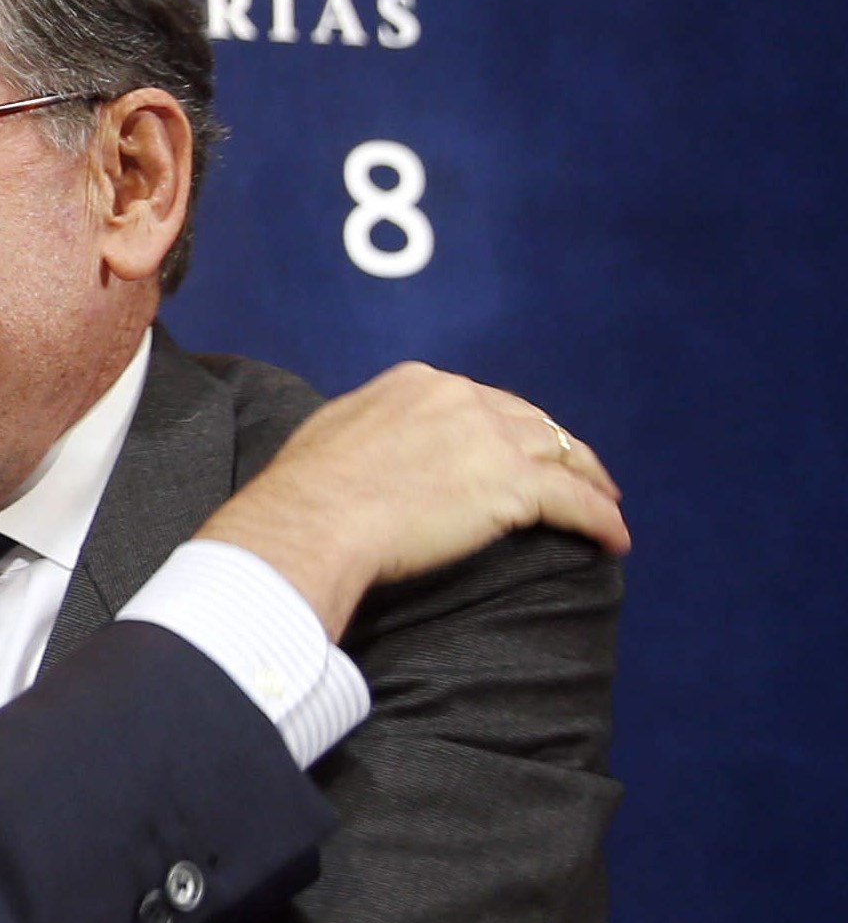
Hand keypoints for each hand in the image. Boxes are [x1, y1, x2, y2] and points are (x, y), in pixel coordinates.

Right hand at [201, 363, 628, 640]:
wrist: (314, 519)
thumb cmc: (307, 489)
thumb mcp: (333, 432)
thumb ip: (368, 427)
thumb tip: (369, 441)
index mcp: (418, 384)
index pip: (481, 401)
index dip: (507, 427)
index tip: (516, 449)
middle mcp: (461, 398)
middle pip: (529, 420)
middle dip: (555, 446)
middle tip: (575, 473)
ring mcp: (491, 438)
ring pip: (562, 453)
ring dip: (589, 479)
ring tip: (608, 503)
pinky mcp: (513, 485)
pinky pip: (574, 501)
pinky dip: (600, 519)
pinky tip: (615, 539)